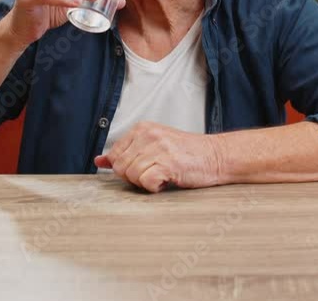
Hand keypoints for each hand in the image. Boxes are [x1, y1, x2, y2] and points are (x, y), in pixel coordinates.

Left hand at [94, 122, 224, 192]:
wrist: (217, 156)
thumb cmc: (187, 154)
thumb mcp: (153, 146)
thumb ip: (126, 152)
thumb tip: (100, 161)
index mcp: (142, 128)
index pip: (115, 154)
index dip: (126, 168)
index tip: (144, 168)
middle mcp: (148, 135)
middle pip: (120, 167)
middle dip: (134, 177)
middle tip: (154, 173)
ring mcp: (158, 148)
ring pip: (131, 176)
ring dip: (146, 182)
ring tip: (163, 175)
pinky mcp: (168, 163)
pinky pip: (146, 182)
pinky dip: (155, 187)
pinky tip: (167, 181)